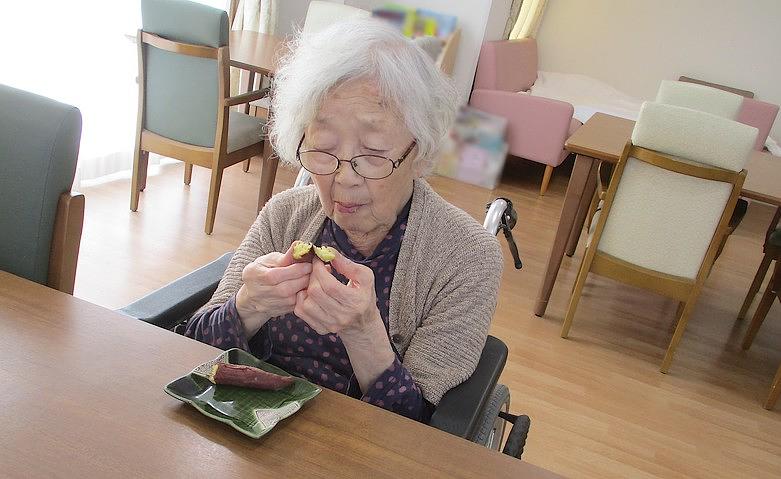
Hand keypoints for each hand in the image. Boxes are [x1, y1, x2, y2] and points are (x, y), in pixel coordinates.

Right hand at [235, 243, 311, 336]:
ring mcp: (267, 305)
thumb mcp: (269, 260)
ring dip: (304, 289)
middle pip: (285, 289)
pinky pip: (292, 307)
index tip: (309, 264)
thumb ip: (285, 256)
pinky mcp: (276, 312)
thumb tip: (299, 245)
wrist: (252, 294)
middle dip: (303, 279)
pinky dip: (302, 298)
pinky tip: (306, 289)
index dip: (295, 270)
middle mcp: (258, 292)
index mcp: (255, 275)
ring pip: (290, 299)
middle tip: (314, 272)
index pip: (276, 275)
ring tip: (311, 280)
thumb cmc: (262, 272)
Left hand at [294, 252, 394, 391]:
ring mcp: (330, 324)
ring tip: (315, 283)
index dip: (319, 269)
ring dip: (306, 289)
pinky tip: (310, 294)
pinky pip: (301, 312)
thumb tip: (328, 253)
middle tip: (317, 270)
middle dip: (312, 276)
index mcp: (355, 302)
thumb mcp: (364, 277)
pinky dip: (301, 300)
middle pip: (315, 293)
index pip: (330, 285)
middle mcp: (342, 316)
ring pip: (306, 303)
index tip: (318, 259)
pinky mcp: (321, 329)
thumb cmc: (363, 295)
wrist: (362, 323)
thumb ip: (347, 264)